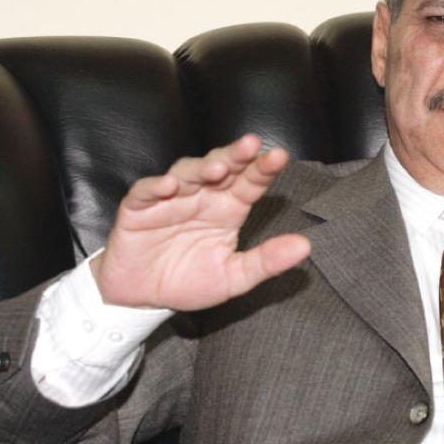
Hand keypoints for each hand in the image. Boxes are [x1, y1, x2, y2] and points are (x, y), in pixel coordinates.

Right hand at [91, 134, 310, 309]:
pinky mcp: (138, 209)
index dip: (263, 169)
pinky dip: (156, 187)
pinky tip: (170, 187)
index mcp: (228, 208)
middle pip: (220, 167)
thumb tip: (305, 247)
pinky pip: (146, 192)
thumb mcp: (234, 277)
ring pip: (186, 173)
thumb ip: (267, 261)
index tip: (279, 157)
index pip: (250, 182)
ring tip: (217, 169)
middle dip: (234, 155)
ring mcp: (170, 200)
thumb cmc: (190, 281)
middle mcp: (202, 197)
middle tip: (251, 145)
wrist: (144, 298)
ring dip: (200, 169)